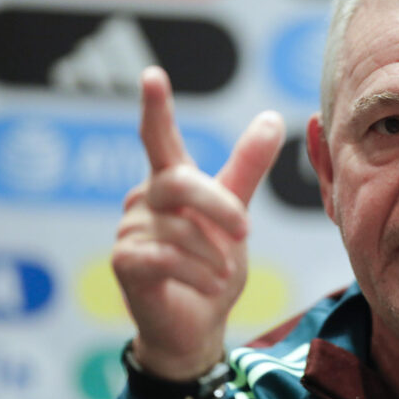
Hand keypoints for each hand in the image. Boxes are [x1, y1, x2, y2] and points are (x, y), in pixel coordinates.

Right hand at [111, 66, 284, 380]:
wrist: (197, 323)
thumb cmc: (213, 263)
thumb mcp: (236, 213)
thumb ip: (248, 168)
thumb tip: (274, 117)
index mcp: (171, 182)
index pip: (159, 138)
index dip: (156, 108)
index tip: (153, 75)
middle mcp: (145, 199)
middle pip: (180, 183)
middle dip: (219, 207)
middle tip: (245, 232)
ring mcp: (129, 230)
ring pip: (180, 229)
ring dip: (213, 255)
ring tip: (222, 274)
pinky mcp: (124, 262)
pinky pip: (166, 258)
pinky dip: (198, 273)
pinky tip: (209, 285)